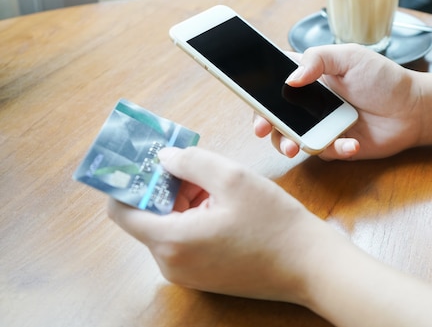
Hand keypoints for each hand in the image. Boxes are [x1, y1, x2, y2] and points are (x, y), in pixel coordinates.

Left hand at [107, 146, 328, 303]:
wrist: (309, 265)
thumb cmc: (275, 224)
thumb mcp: (233, 178)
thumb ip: (191, 161)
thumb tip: (164, 157)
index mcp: (172, 240)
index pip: (121, 210)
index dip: (129, 180)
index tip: (146, 159)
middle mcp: (171, 263)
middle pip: (147, 215)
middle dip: (165, 186)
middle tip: (195, 167)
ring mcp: (186, 273)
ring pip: (168, 225)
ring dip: (184, 200)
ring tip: (218, 187)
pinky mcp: (202, 275)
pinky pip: (184, 240)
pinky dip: (195, 217)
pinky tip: (225, 206)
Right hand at [254, 44, 423, 159]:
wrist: (413, 109)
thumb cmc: (383, 78)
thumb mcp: (350, 56)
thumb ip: (318, 59)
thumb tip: (291, 79)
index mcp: (308, 78)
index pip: (273, 82)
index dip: (258, 91)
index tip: (252, 99)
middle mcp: (308, 104)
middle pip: (274, 115)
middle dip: (265, 124)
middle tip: (264, 128)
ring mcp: (319, 126)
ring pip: (291, 139)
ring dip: (288, 143)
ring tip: (296, 147)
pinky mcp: (333, 146)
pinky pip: (323, 151)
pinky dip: (334, 148)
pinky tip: (351, 141)